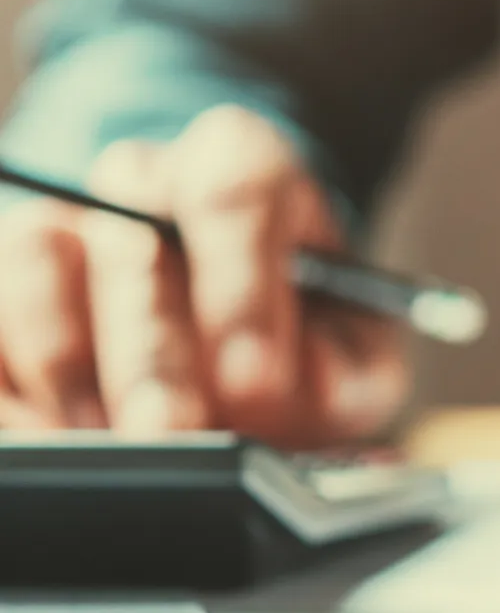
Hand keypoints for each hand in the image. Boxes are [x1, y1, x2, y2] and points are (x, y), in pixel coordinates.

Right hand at [0, 105, 407, 446]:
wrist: (243, 336)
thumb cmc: (300, 336)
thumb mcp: (352, 349)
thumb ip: (344, 366)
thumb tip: (303, 381)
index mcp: (243, 167)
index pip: (235, 191)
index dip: (241, 286)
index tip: (253, 374)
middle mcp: (144, 179)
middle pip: (133, 241)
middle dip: (153, 354)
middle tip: (174, 434)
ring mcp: (63, 220)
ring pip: (37, 259)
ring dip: (68, 366)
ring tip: (108, 446)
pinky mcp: (2, 278)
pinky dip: (13, 386)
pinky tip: (50, 439)